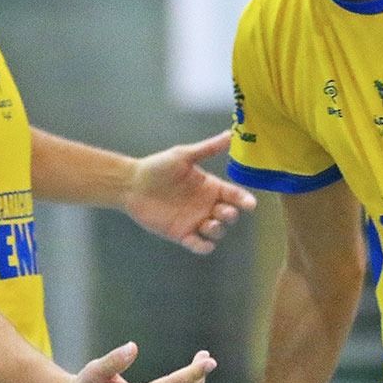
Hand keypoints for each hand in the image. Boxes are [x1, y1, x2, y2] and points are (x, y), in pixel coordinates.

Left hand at [124, 131, 256, 254]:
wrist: (132, 184)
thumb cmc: (158, 167)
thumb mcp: (183, 155)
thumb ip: (208, 148)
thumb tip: (230, 134)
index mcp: (210, 187)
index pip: (234, 195)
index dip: (243, 200)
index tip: (250, 204)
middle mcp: (205, 205)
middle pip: (228, 215)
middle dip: (230, 215)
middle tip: (223, 211)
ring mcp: (194, 220)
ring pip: (216, 231)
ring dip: (217, 230)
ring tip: (208, 224)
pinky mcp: (181, 234)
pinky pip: (198, 245)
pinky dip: (204, 247)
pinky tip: (205, 244)